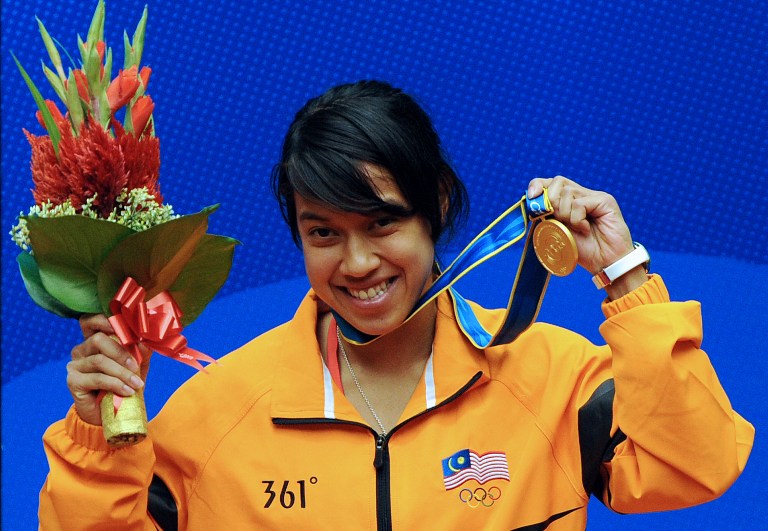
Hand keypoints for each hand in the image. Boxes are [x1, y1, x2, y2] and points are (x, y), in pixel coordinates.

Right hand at [67, 314, 147, 424]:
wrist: (110, 415)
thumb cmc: (123, 386)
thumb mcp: (137, 367)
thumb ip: (141, 352)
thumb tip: (145, 341)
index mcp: (94, 341)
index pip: (90, 321)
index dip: (104, 320)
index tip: (124, 327)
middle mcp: (81, 350)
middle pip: (98, 339)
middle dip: (121, 352)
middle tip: (136, 366)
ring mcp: (75, 365)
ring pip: (99, 361)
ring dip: (122, 372)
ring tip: (137, 384)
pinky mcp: (73, 381)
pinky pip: (97, 378)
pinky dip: (116, 384)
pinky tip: (127, 391)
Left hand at [528, 176, 646, 296]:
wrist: (605, 263)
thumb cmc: (583, 250)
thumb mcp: (557, 231)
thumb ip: (547, 215)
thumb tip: (533, 202)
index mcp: (569, 201)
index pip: (550, 182)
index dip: (538, 185)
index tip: (531, 196)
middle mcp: (582, 195)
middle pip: (558, 182)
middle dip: (551, 202)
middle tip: (559, 221)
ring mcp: (594, 196)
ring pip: (567, 192)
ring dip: (565, 215)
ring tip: (576, 229)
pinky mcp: (605, 200)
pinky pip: (579, 204)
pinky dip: (577, 220)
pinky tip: (585, 229)